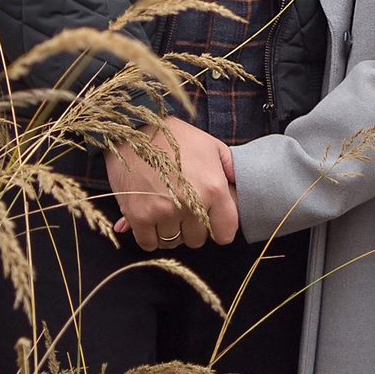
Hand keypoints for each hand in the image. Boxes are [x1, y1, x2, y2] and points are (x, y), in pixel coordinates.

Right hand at [106, 116, 237, 249]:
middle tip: (184, 208)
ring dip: (171, 231)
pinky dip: (150, 236)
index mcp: (213, 188)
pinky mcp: (139, 216)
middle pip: (197, 239)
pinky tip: (150, 219)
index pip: (225, 233)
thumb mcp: (211, 146)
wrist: (133, 130)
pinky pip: (149, 243)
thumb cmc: (174, 138)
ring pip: (174, 242)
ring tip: (166, 209)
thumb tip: (241, 187)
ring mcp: (163, 211)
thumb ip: (231, 169)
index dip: (219, 228)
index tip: (210, 220)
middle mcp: (191, 204)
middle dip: (193, 227)